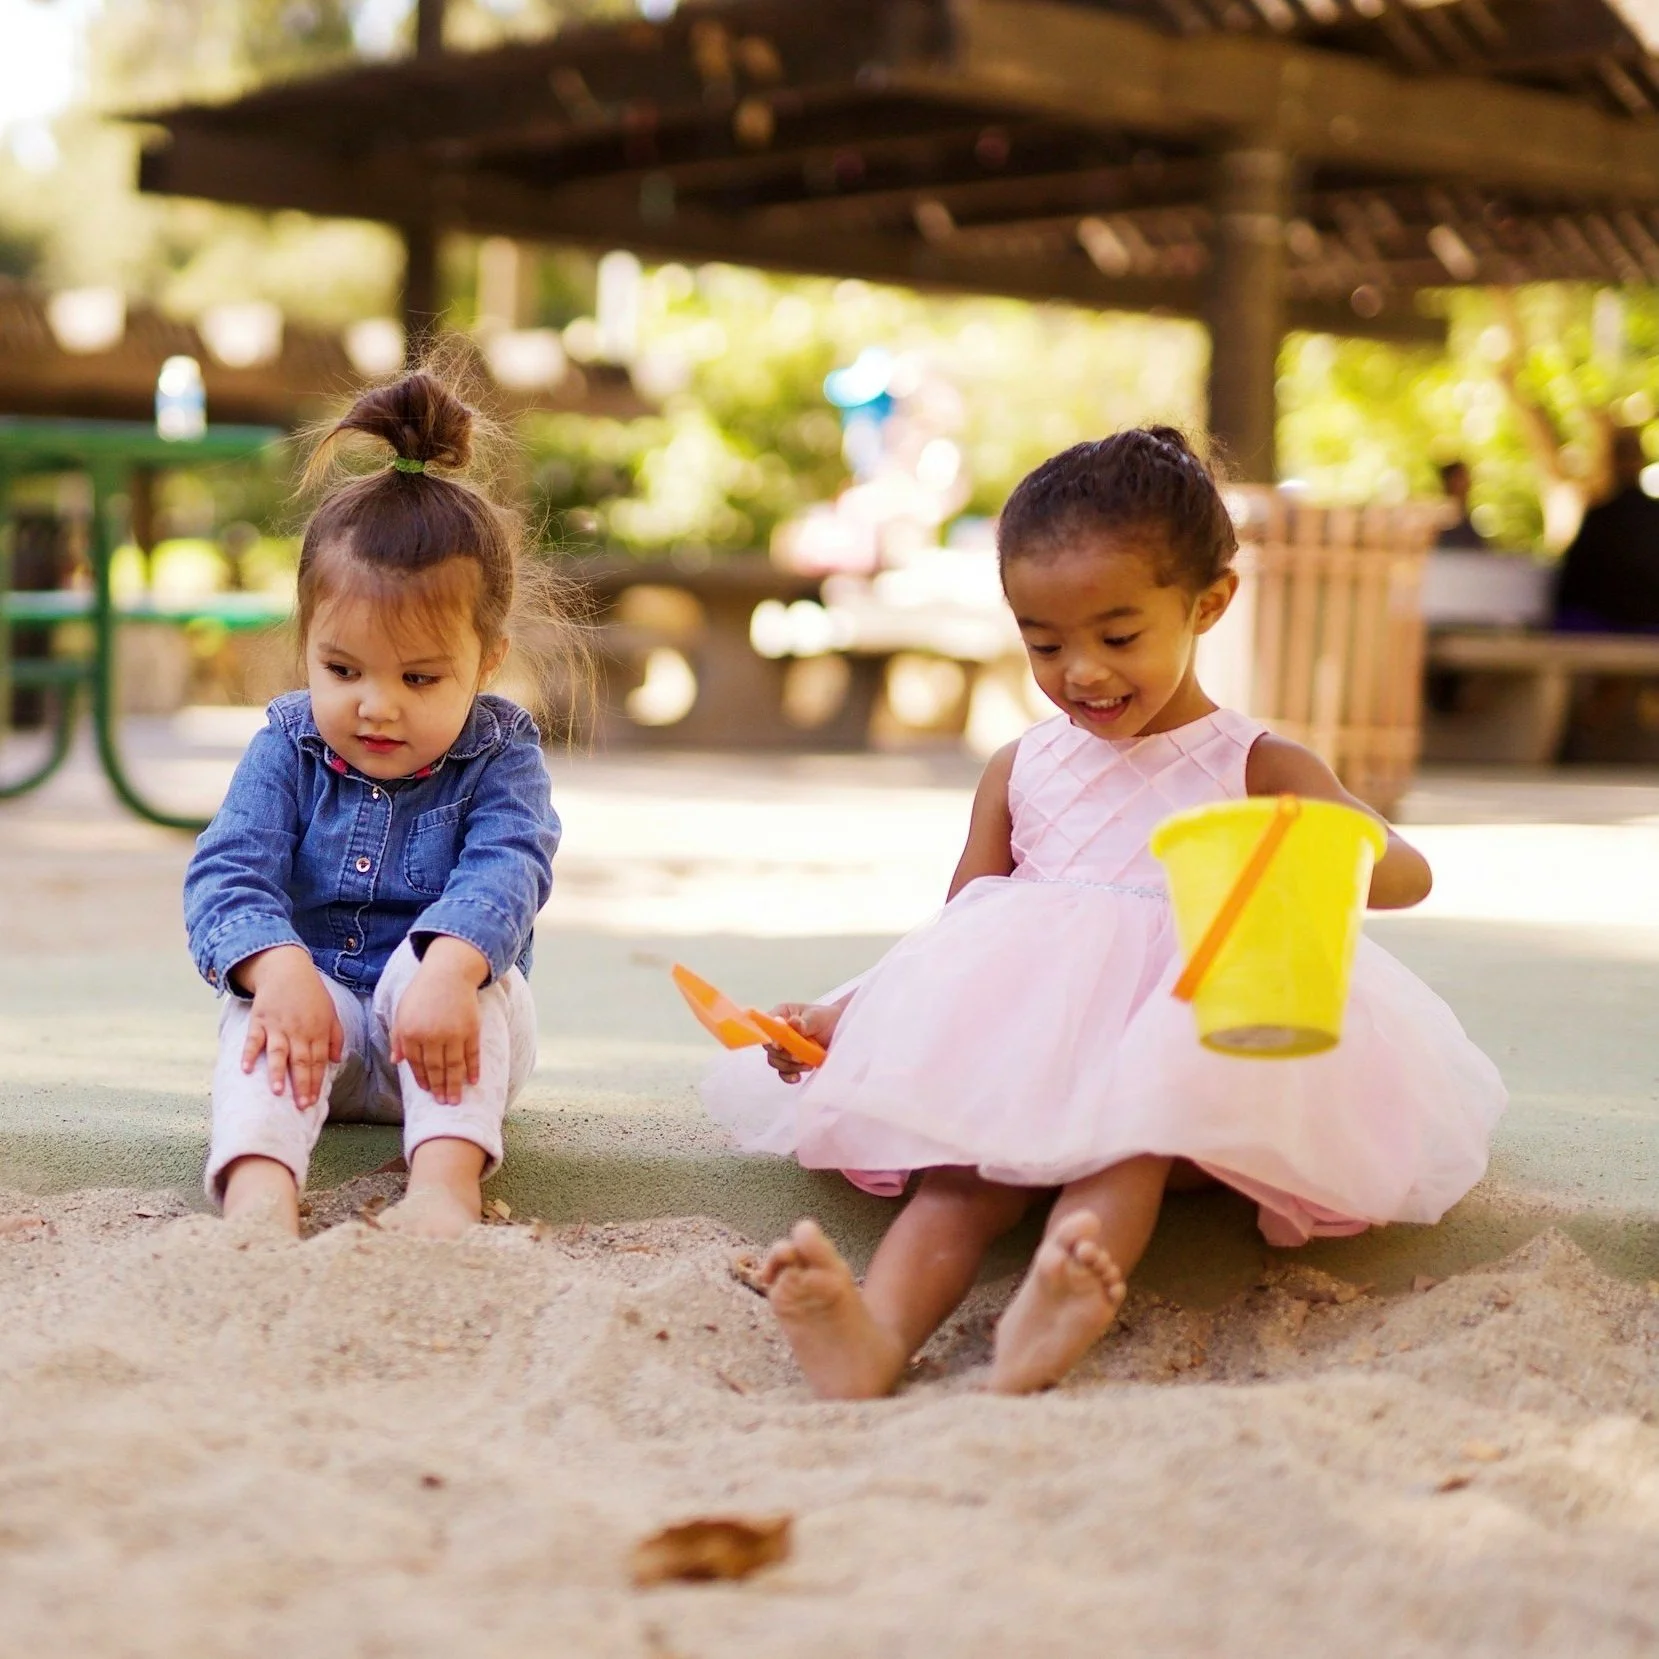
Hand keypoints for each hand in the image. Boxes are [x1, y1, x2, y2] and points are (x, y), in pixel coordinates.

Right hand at [237, 946, 342, 1109]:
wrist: (287, 969)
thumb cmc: (311, 993)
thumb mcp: (331, 1012)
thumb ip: (335, 1037)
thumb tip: (336, 1061)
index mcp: (317, 1031)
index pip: (318, 1061)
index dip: (315, 1082)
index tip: (312, 1102)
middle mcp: (298, 1031)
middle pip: (301, 1061)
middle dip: (302, 1085)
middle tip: (301, 1105)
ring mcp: (278, 1026)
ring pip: (278, 1052)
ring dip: (277, 1072)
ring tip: (277, 1092)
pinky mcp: (259, 1020)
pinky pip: (253, 1039)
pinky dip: (248, 1054)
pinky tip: (246, 1069)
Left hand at [391, 937, 488, 1104]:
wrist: (449, 972)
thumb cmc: (422, 992)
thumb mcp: (402, 1012)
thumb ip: (398, 1038)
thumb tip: (396, 1062)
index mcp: (411, 1033)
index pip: (416, 1063)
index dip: (422, 1079)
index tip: (428, 1091)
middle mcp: (431, 1036)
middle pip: (436, 1069)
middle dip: (439, 1088)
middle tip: (444, 1103)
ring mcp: (453, 1034)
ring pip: (454, 1066)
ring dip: (455, 1085)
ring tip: (456, 1100)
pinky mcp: (471, 1029)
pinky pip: (472, 1054)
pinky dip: (473, 1069)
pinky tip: (473, 1080)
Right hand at [764, 1002, 841, 1084]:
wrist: (839, 1030)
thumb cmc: (827, 1018)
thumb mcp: (817, 1017)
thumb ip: (804, 1022)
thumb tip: (792, 1023)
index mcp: (781, 1015)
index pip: (766, 1025)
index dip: (769, 1037)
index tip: (779, 1046)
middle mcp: (778, 1031)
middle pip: (769, 1047)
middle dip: (784, 1055)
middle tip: (800, 1058)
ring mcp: (783, 1047)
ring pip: (775, 1060)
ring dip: (790, 1066)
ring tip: (808, 1064)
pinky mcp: (790, 1061)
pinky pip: (782, 1071)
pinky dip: (788, 1076)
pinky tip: (797, 1077)